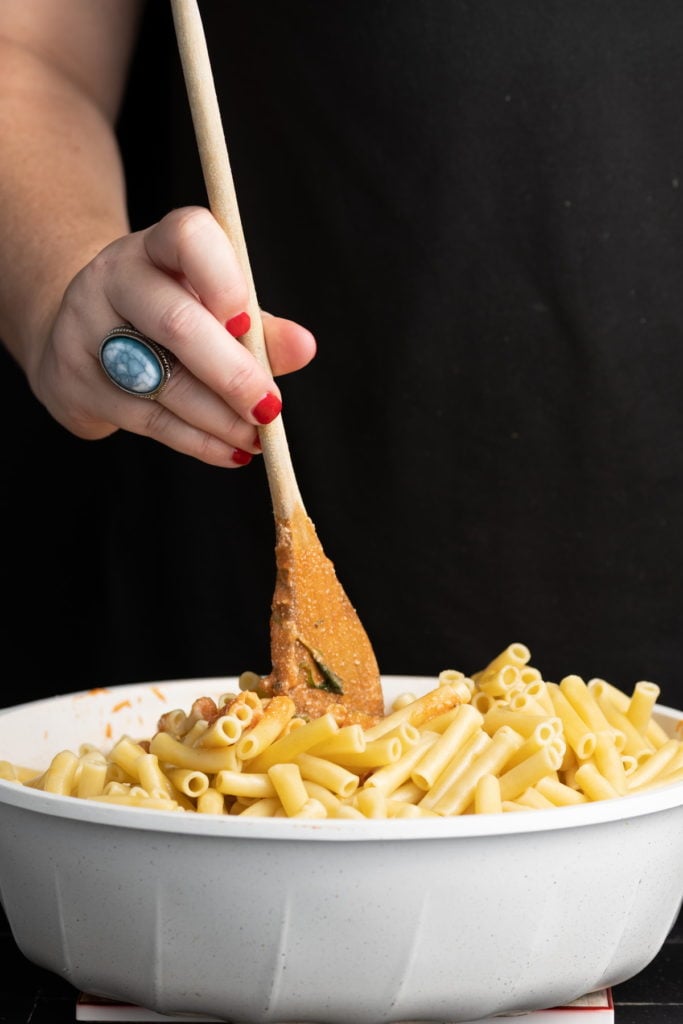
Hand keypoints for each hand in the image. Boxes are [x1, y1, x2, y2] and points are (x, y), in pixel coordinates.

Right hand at [31, 206, 316, 466]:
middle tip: (270, 408)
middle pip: (176, 323)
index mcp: (156, 246)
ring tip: (257, 437)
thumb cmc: (167, 313)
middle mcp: (113, 278)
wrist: (81, 329)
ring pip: (163, 383)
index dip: (223, 279)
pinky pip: (148, 420)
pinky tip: (231, 451)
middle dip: (233, 375)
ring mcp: (85, 330)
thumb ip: (259, 326)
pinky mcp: (73, 383)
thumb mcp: (212, 306)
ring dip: (220, 419)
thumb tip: (304, 347)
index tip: (246, 322)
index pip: (189, 237)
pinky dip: (199, 442)